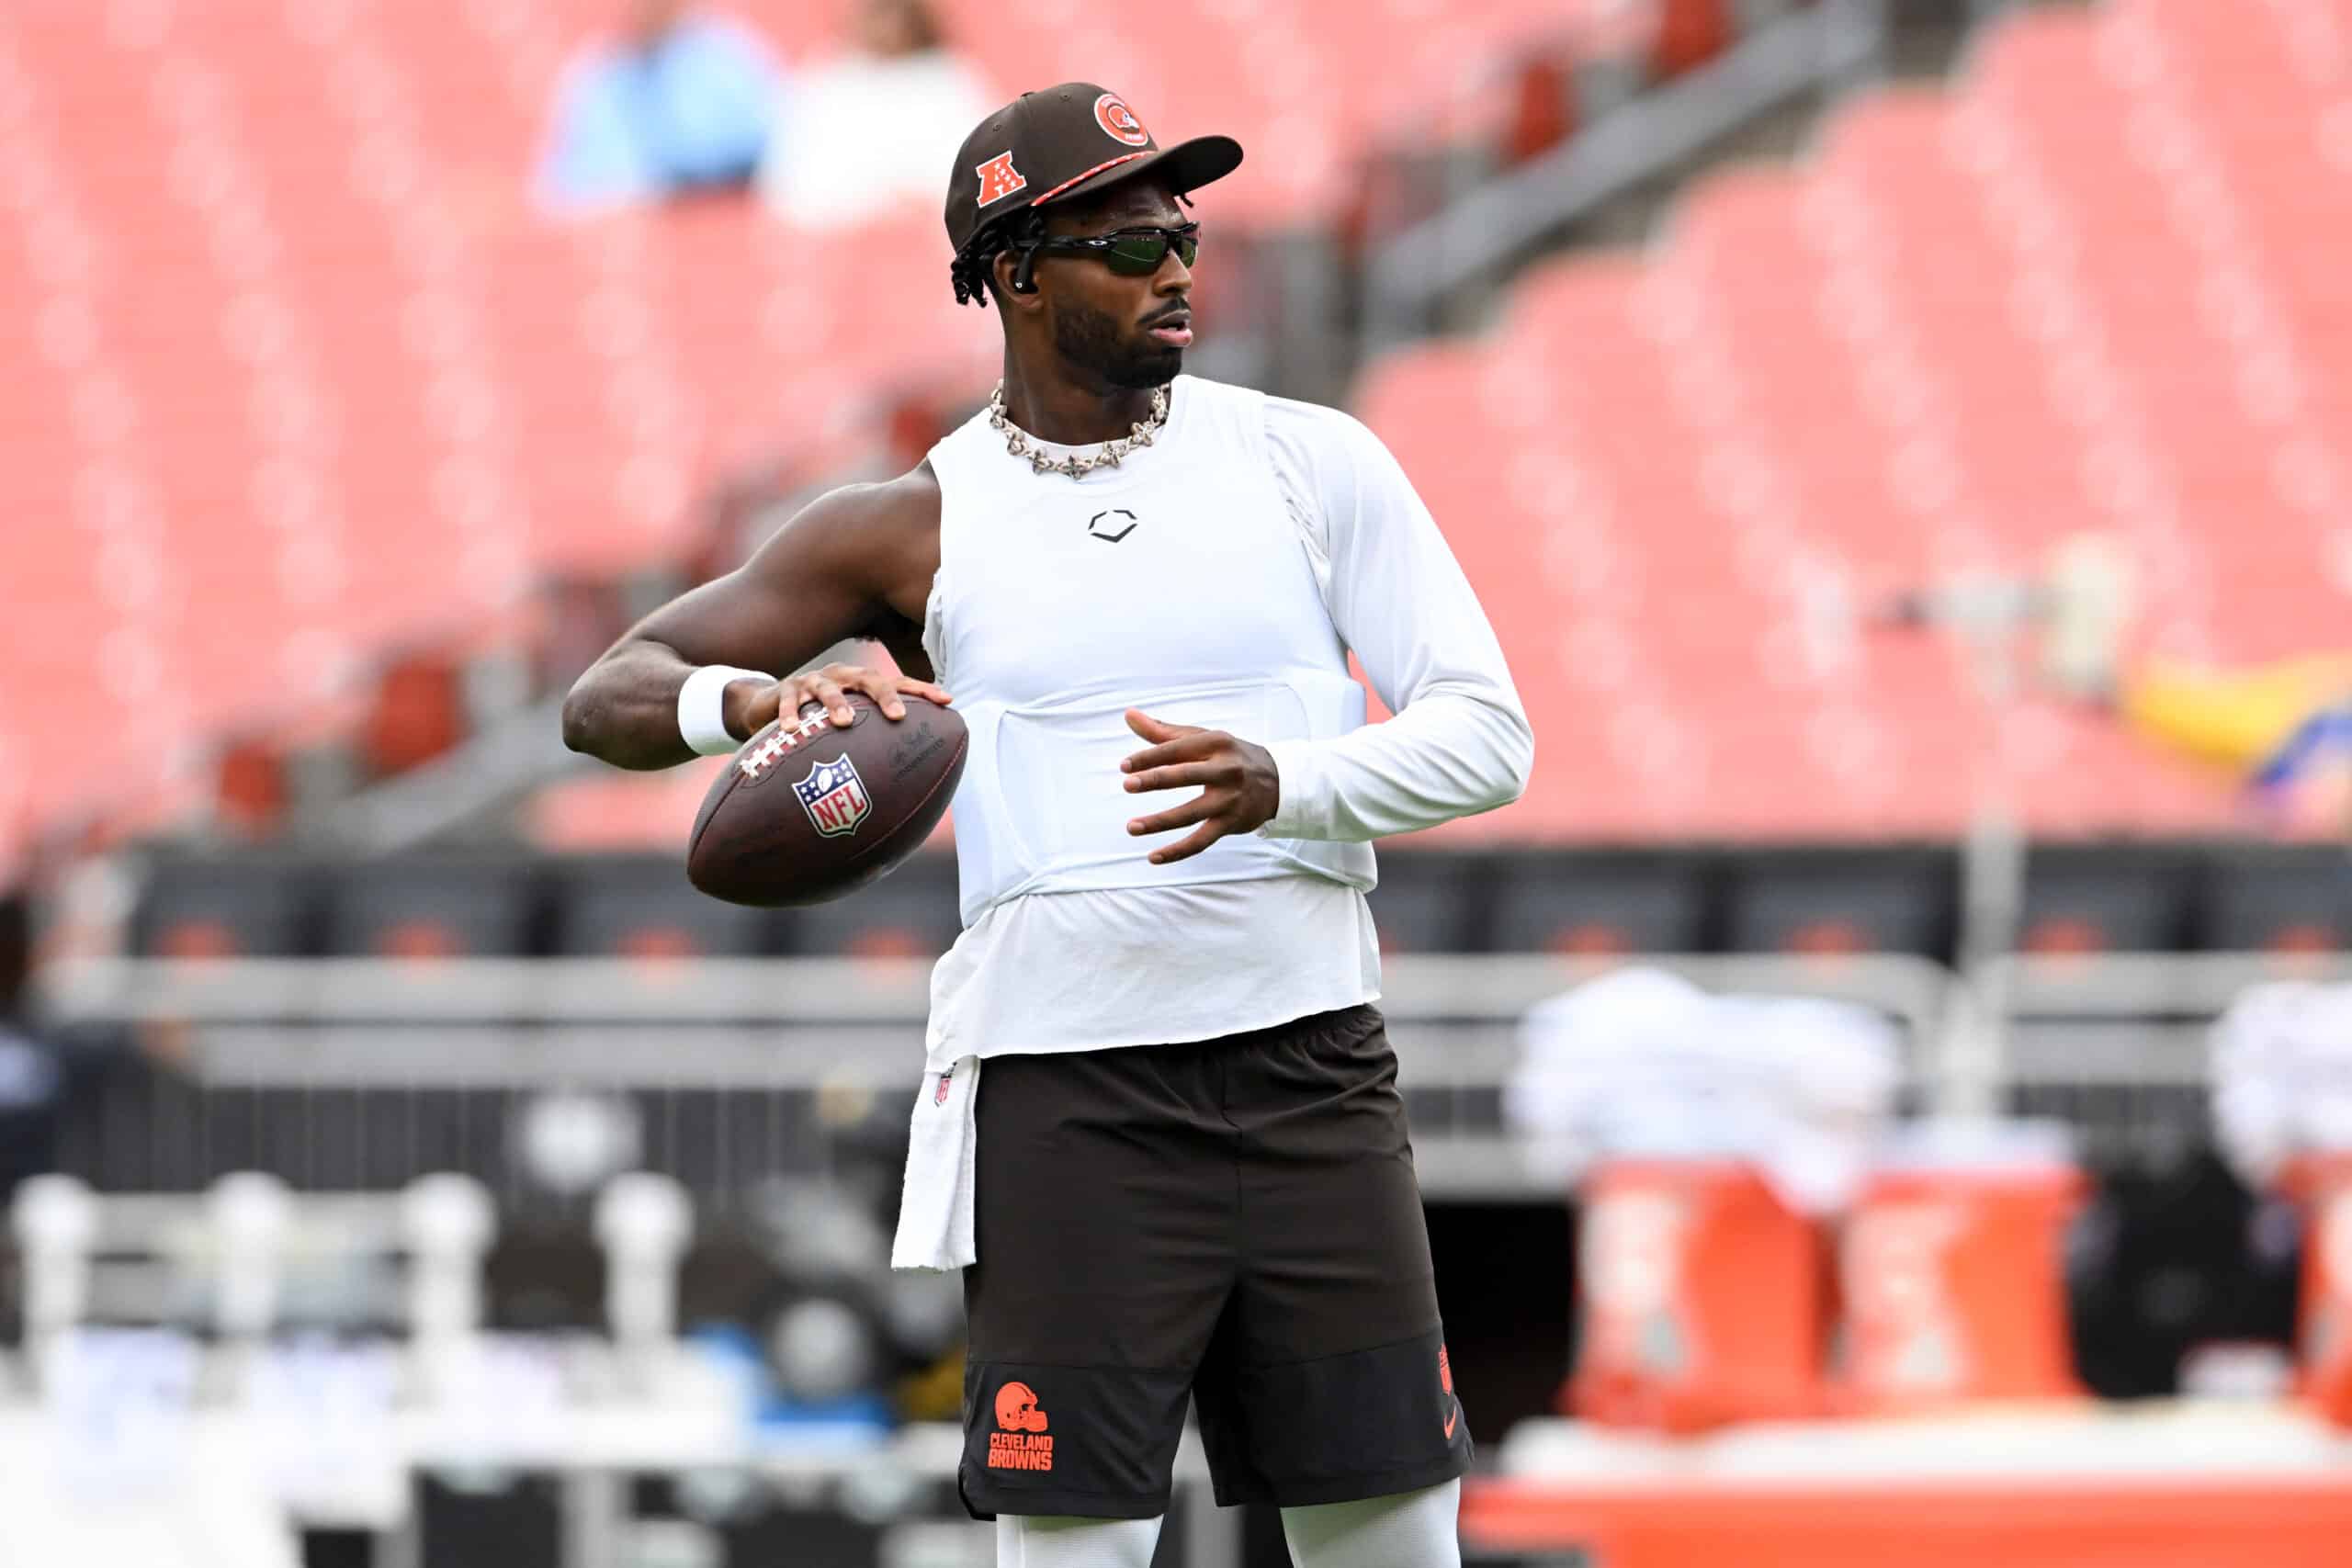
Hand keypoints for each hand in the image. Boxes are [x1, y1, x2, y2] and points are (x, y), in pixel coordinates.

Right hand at [727, 663, 950, 735]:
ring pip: (828, 688)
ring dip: (837, 704)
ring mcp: (814, 681)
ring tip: (845, 722)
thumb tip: (914, 773)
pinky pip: (789, 702)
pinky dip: (791, 715)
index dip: (923, 691)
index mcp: (864, 682)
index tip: (947, 702)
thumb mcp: (850, 723)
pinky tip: (793, 730)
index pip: (899, 683)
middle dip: (885, 695)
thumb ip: (875, 738)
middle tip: (897, 716)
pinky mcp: (786, 691)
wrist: (771, 705)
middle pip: (869, 678)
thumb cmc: (822, 719)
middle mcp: (843, 676)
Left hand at [1118, 708, 1279, 865]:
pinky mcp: (1232, 823)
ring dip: (1160, 821)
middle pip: (1186, 775)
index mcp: (1215, 743)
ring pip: (1191, 813)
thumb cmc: (1229, 756)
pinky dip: (1178, 851)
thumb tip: (1128, 715)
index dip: (1149, 757)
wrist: (1278, 781)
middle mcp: (1225, 769)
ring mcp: (1229, 798)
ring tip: (1131, 827)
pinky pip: (1201, 840)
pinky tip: (1153, 857)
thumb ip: (1163, 731)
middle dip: (1155, 779)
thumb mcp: (1202, 738)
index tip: (1124, 766)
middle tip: (1127, 784)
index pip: (1177, 749)